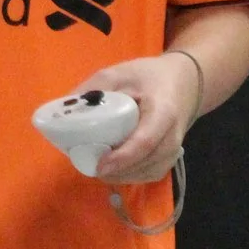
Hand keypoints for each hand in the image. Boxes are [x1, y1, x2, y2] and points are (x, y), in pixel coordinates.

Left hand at [67, 51, 203, 183]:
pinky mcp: (170, 157)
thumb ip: (92, 89)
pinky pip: (151, 174)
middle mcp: (173, 135)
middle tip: (89, 165)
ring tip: (98, 167)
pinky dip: (132, 175)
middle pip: (147, 162)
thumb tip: (63, 111)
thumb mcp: (119, 73)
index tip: (99, 165)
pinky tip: (114, 169)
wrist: (185, 82)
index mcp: (163, 111)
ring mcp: (175, 149)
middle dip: (118, 170)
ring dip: (123, 175)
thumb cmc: (150, 77)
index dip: (122, 157)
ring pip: (149, 173)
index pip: (145, 141)